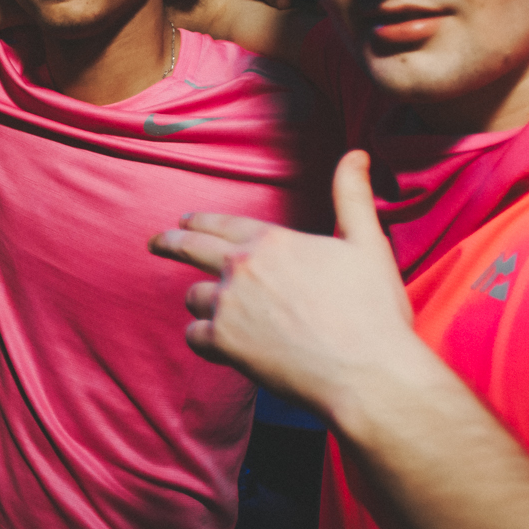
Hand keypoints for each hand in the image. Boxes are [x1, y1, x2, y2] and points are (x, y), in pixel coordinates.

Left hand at [151, 150, 431, 423]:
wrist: (368, 374)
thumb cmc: (373, 312)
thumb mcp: (367, 244)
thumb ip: (351, 197)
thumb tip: (356, 154)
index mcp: (272, 241)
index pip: (222, 223)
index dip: (199, 220)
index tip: (183, 220)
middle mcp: (242, 268)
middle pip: (189, 248)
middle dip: (169, 243)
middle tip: (155, 243)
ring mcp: (229, 306)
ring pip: (194, 297)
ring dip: (201, 302)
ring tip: (212, 310)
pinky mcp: (224, 344)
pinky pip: (195, 336)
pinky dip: (203, 339)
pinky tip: (216, 343)